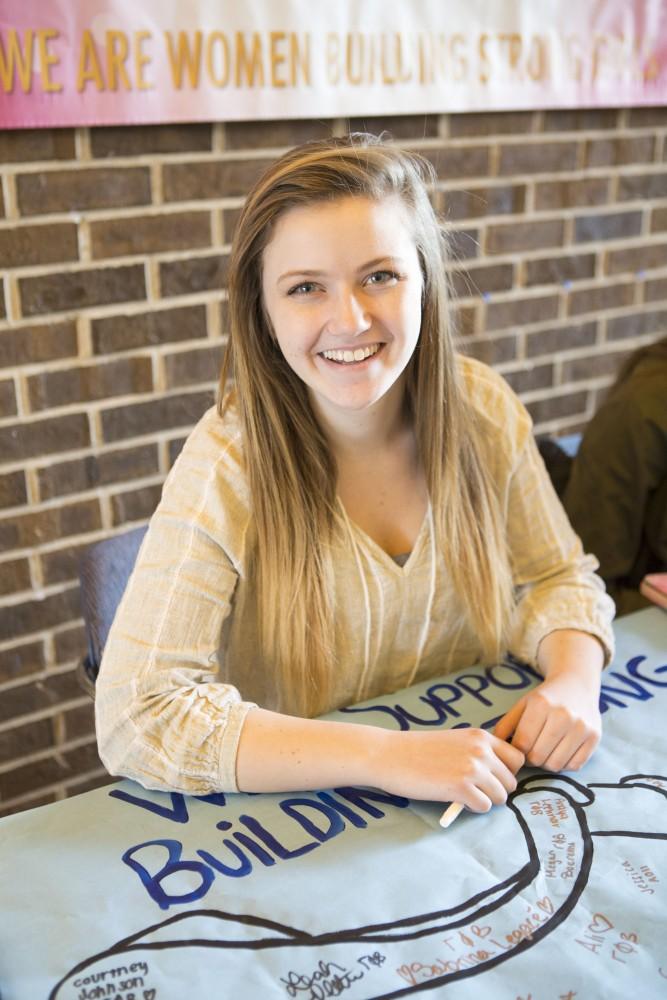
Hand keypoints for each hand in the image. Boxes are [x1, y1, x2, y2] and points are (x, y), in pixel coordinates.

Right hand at [376, 728, 524, 812]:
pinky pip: (484, 807)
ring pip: (501, 797)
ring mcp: (472, 769)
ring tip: (465, 796)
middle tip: (476, 791)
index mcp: (480, 736)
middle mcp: (481, 750)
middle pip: (511, 781)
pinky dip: (473, 808)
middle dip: (497, 789)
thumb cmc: (418, 750)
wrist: (390, 755)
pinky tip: (456, 800)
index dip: (507, 771)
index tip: (491, 777)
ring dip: (486, 800)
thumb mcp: (455, 741)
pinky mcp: (461, 788)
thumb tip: (499, 774)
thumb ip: (477, 752)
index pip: (517, 758)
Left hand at [494, 631, 603, 771]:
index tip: (519, 746)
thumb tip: (494, 749)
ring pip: (556, 765)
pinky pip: (574, 766)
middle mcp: (563, 715)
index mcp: (541, 704)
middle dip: (531, 758)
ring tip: (546, 750)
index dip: (517, 751)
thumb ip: (505, 725)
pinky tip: (561, 751)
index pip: (522, 743)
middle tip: (532, 750)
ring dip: (547, 763)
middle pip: (538, 757)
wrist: (577, 684)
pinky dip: (564, 764)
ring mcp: (581, 727)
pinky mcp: (595, 737)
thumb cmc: (545, 698)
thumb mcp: (522, 704)